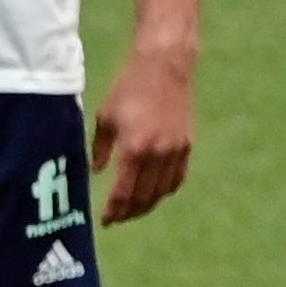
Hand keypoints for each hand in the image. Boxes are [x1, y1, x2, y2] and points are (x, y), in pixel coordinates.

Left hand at [91, 47, 194, 223]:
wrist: (165, 65)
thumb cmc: (129, 88)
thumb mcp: (105, 118)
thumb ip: (100, 149)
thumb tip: (98, 172)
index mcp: (135, 149)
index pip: (123, 193)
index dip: (113, 211)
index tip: (105, 221)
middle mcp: (158, 154)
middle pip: (144, 197)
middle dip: (129, 212)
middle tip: (117, 218)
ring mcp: (176, 150)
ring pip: (162, 192)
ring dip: (147, 205)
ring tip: (133, 209)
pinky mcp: (187, 144)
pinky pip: (178, 178)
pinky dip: (166, 190)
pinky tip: (155, 193)